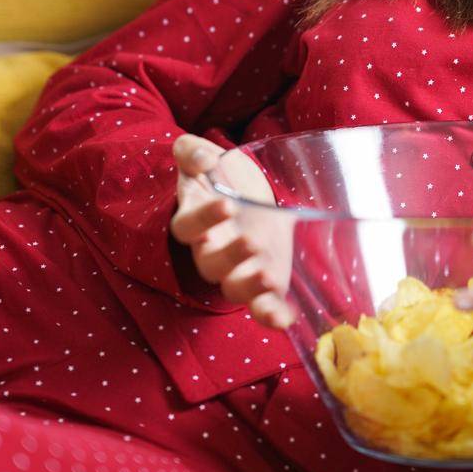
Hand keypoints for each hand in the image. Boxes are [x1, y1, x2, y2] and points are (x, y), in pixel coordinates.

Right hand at [170, 133, 294, 329]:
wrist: (247, 189)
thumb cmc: (218, 174)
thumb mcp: (200, 155)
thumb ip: (192, 152)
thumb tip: (203, 161)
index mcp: (192, 221)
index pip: (188, 226)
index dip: (204, 219)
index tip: (227, 205)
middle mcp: (210, 251)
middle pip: (211, 264)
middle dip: (230, 257)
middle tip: (251, 241)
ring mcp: (237, 269)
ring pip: (234, 289)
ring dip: (249, 288)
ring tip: (267, 276)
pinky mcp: (262, 281)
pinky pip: (261, 306)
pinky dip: (270, 315)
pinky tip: (285, 319)